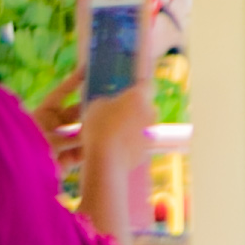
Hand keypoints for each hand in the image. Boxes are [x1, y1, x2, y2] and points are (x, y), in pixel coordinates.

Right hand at [77, 80, 155, 217]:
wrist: (107, 160)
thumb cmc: (99, 128)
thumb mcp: (94, 106)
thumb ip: (105, 100)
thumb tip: (108, 102)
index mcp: (138, 97)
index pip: (147, 84)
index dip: (137, 86)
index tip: (128, 89)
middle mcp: (150, 111)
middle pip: (145, 105)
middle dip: (133, 107)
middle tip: (115, 112)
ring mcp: (151, 130)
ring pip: (142, 123)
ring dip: (132, 125)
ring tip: (113, 132)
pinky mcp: (148, 147)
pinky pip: (140, 139)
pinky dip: (131, 140)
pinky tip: (115, 146)